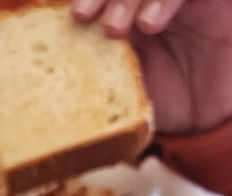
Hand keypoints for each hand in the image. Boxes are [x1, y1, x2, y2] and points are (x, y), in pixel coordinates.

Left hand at [71, 0, 231, 134]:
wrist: (205, 119)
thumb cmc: (162, 102)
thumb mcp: (122, 87)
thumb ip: (97, 66)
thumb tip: (54, 64)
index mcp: (123, 10)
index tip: (73, 17)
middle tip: (83, 16)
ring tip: (113, 28)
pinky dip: (164, 0)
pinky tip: (149, 23)